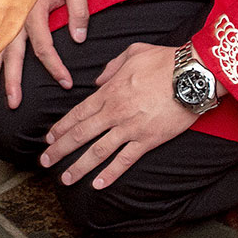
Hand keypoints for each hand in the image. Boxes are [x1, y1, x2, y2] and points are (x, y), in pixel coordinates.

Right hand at [0, 0, 88, 105]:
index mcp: (33, 8)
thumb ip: (79, 11)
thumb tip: (79, 39)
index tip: (66, 83)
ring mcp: (2, 12)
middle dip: (12, 80)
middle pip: (12, 53)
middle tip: (13, 104)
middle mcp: (14, 13)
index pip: (44, 46)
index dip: (55, 66)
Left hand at [40, 41, 196, 189]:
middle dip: (60, 150)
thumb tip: (97, 82)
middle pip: (81, 134)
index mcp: (109, 91)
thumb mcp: (133, 52)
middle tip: (45, 162)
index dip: (61, 128)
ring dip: (79, 166)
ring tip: (65, 179)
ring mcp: (131, 128)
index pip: (78, 113)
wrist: (192, 74)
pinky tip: (98, 184)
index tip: (49, 139)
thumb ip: (111, 67)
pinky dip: (111, 173)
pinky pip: (126, 160)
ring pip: (98, 151)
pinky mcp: (148, 139)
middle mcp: (115, 112)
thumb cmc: (165, 60)